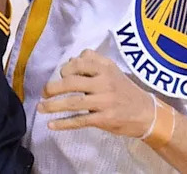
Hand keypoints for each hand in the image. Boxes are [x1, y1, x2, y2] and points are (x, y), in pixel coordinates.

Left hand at [38, 49, 155, 137]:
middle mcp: (104, 82)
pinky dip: (63, 123)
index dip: (66, 68)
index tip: (61, 75)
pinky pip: (79, 120)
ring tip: (40, 108)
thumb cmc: (125, 90)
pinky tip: (51, 125)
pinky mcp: (104, 118)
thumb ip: (92, 63)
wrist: (146, 112)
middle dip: (53, 87)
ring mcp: (104, 101)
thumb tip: (69, 60)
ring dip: (53, 106)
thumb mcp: (112, 70)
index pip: (80, 62)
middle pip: (72, 82)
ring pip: (73, 102)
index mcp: (106, 67)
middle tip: (44, 92)